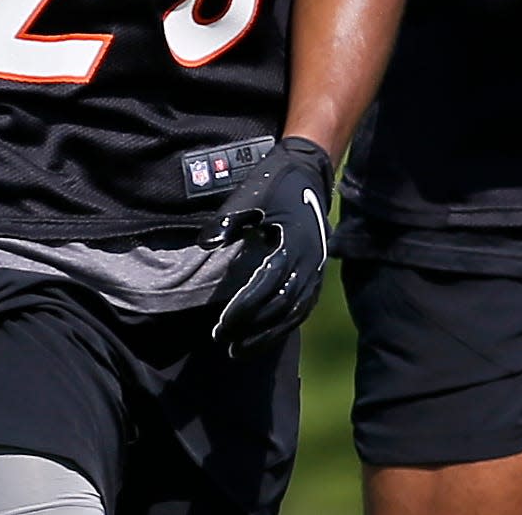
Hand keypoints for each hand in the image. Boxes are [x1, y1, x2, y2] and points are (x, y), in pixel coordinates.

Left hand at [198, 136, 332, 356]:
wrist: (308, 172)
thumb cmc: (276, 183)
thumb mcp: (250, 195)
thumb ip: (228, 221)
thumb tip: (205, 243)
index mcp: (294, 244)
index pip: (267, 287)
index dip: (244, 309)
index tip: (222, 325)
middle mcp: (309, 263)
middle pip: (281, 307)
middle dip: (253, 328)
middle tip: (224, 341)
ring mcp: (315, 270)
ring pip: (293, 313)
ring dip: (267, 334)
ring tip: (240, 349)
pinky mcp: (315, 273)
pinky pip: (301, 307)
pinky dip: (282, 325)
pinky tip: (264, 335)